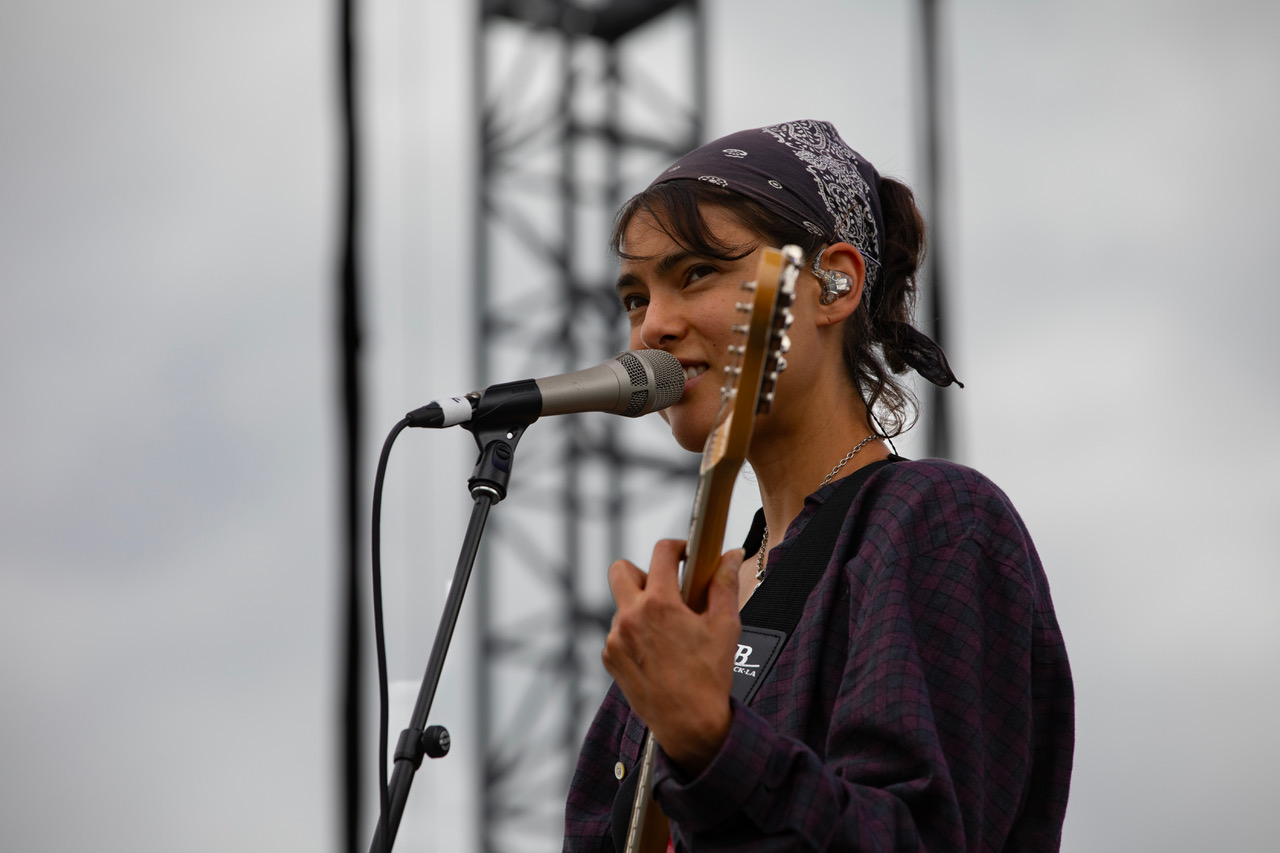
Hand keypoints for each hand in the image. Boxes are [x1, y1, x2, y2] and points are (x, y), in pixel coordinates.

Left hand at [602, 539, 743, 775]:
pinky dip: (634, 634)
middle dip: (643, 571)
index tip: (686, 555)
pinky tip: (658, 652)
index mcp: (660, 604)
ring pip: (622, 605)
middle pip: (621, 570)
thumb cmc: (709, 676)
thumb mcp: (725, 626)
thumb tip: (730, 555)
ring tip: (669, 630)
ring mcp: (616, 639)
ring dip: (642, 608)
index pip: (661, 553)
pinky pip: (618, 633)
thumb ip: (724, 584)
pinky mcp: (610, 658)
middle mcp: (630, 617)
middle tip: (666, 587)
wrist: (689, 723)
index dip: (677, 548)